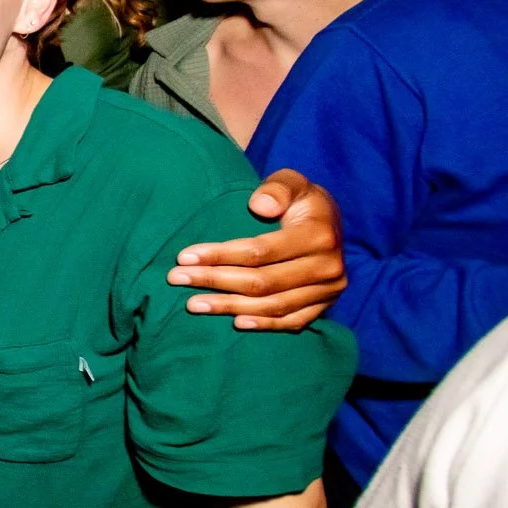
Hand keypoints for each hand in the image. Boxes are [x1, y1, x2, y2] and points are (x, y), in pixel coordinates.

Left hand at [169, 169, 345, 329]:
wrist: (330, 224)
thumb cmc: (300, 200)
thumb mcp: (293, 182)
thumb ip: (277, 188)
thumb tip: (259, 206)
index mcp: (318, 235)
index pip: (260, 251)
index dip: (220, 255)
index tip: (184, 256)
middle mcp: (328, 267)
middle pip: (262, 281)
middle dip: (214, 280)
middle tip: (176, 278)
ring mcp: (328, 290)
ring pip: (272, 305)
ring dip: (229, 306)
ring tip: (192, 304)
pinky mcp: (324, 306)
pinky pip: (291, 321)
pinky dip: (263, 324)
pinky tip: (235, 322)